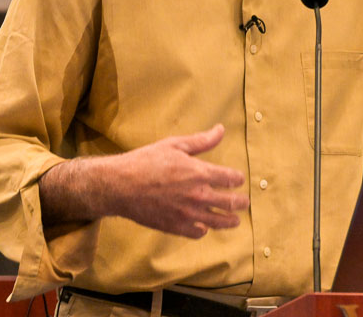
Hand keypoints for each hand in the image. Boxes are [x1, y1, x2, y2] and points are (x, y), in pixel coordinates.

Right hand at [40, 124, 248, 238]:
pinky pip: (197, 233)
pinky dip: (203, 230)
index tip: (238, 180)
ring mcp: (188, 214)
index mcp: (200, 173)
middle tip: (244, 203)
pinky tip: (204, 227)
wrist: (119, 186)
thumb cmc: (146, 161)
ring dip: (229, 221)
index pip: (231, 178)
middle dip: (240, 203)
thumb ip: (201, 140)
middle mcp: (198, 195)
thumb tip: (221, 129)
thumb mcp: (174, 145)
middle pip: (230, 202)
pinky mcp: (175, 227)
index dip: (237, 179)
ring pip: (217, 222)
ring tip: (234, 221)